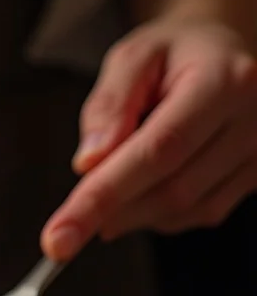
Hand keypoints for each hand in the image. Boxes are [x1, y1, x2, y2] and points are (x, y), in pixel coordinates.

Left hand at [41, 18, 256, 258]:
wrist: (220, 53)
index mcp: (223, 81)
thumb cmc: (170, 56)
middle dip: (110, 210)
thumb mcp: (131, 58)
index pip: (156, 152)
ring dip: (132, 211)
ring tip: (117, 178)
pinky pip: (198, 214)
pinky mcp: (256, 178)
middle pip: (171, 190)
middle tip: (70, 216)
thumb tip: (88, 163)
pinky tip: (146, 185)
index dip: (103, 198)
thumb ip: (108, 106)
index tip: (58, 242)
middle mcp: (254, 118)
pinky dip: (156, 211)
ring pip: (183, 211)